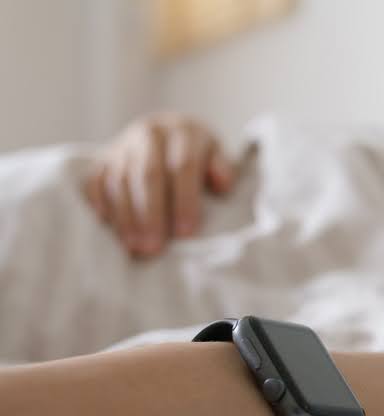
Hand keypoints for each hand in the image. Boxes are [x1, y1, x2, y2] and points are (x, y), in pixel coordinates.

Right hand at [86, 113, 237, 257]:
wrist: (168, 133)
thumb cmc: (199, 155)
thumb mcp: (218, 157)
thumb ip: (222, 169)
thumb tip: (222, 185)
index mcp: (183, 132)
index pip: (183, 167)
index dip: (184, 201)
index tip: (186, 234)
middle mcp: (150, 134)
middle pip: (148, 174)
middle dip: (152, 214)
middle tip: (155, 247)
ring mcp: (123, 144)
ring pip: (120, 180)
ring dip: (127, 217)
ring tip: (136, 247)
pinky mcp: (102, 158)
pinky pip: (95, 181)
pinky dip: (101, 204)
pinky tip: (110, 227)